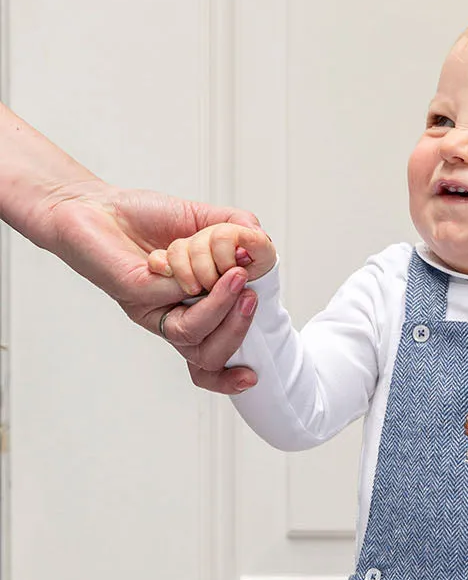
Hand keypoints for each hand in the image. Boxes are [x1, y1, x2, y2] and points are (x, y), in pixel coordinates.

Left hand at [45, 179, 262, 391]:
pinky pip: (170, 300)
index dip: (230, 377)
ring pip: (192, 336)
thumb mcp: (203, 218)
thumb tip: (262, 243)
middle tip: (250, 297)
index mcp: (194, 309)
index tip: (252, 376)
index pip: (213, 358)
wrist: (93, 202)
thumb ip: (235, 227)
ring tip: (236, 277)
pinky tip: (191, 254)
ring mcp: (154, 310)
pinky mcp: (135, 296)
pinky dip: (192, 280)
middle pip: (209, 356)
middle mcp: (173, 317)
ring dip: (220, 309)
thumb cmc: (143, 217)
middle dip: (237, 331)